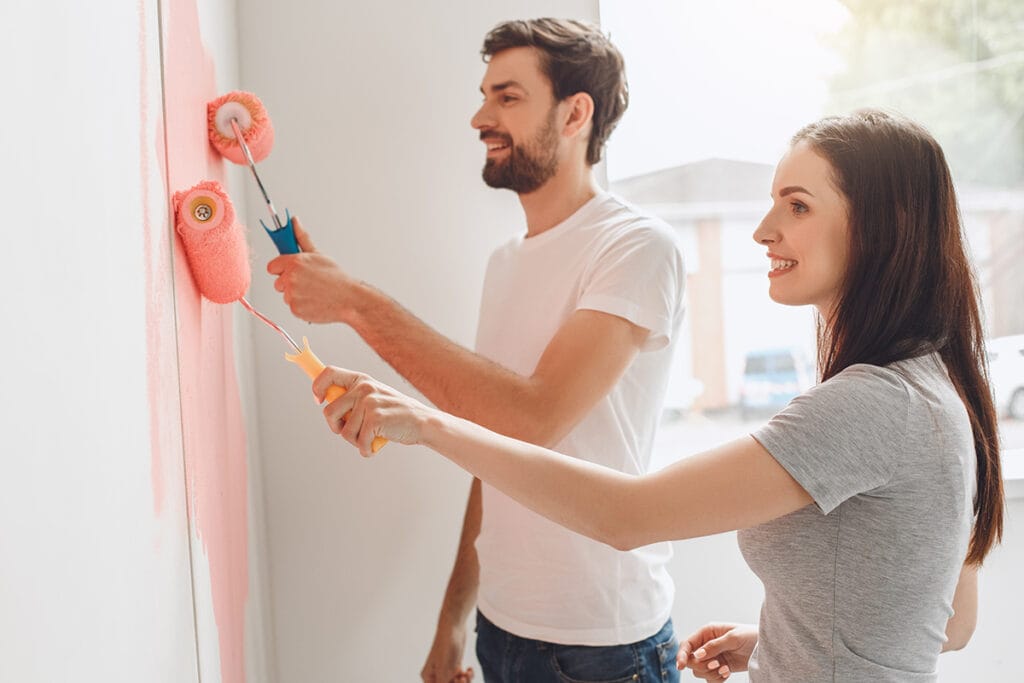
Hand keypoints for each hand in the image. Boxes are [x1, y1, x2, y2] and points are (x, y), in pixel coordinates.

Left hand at [266, 217, 359, 323]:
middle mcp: (291, 278)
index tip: (289, 270)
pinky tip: (314, 302)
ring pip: (286, 295)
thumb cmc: (336, 278)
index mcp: (295, 262)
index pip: (272, 266)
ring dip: (296, 295)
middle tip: (308, 283)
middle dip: (289, 283)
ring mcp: (292, 295)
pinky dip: (301, 307)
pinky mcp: (295, 309)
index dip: (281, 269)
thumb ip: (302, 238)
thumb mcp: (318, 254)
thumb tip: (295, 222)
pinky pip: (292, 307)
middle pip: (278, 282)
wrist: (349, 299)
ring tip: (314, 293)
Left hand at [312, 366, 435, 455]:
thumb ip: (353, 397)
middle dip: (337, 428)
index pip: (328, 373)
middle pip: (329, 412)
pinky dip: (366, 449)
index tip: (319, 400)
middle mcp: (363, 388)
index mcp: (361, 380)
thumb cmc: (395, 414)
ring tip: (371, 437)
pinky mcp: (375, 418)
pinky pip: (359, 441)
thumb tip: (326, 401)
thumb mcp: (374, 397)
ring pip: (344, 432)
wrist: (422, 422)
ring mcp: (369, 402)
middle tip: (352, 432)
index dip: (317, 387)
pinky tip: (375, 445)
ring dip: (356, 441)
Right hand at [420, 623, 473, 682]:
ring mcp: (446, 670)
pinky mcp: (455, 665)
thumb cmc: (446, 647)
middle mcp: (435, 675)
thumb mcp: (445, 672)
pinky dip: (467, 676)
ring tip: (466, 674)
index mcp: (428, 678)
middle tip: (461, 678)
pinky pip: (462, 678)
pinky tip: (469, 669)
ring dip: (465, 682)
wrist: (454, 626)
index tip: (456, 680)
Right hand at [677, 623, 756, 680]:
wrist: (764, 648)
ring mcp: (713, 657)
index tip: (680, 666)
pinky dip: (717, 678)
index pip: (687, 644)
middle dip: (701, 665)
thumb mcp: (733, 638)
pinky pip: (710, 678)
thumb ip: (714, 646)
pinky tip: (727, 673)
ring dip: (711, 673)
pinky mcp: (719, 667)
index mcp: (707, 632)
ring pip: (699, 671)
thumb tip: (698, 654)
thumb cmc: (750, 636)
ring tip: (725, 669)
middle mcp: (707, 645)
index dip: (681, 654)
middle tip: (716, 665)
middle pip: (691, 659)